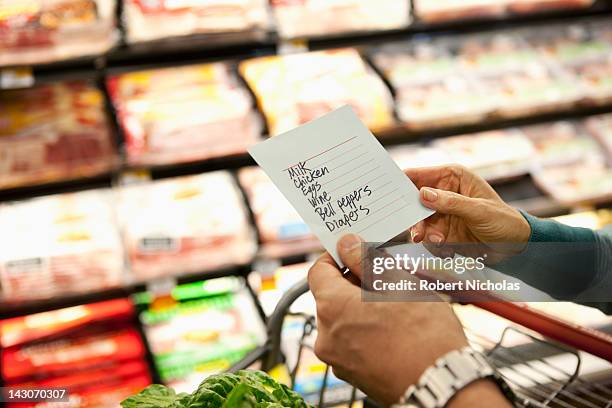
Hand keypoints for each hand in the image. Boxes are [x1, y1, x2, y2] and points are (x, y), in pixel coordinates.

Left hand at [308, 233, 467, 405]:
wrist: (442, 384)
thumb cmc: (424, 333)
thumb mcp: (397, 282)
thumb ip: (366, 259)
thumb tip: (347, 244)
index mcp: (332, 308)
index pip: (318, 271)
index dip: (336, 257)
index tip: (353, 252)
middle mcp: (327, 336)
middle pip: (331, 297)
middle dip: (355, 283)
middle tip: (384, 278)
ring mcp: (338, 360)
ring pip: (344, 320)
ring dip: (362, 308)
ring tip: (395, 305)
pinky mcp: (353, 375)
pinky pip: (353, 343)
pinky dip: (367, 331)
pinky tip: (394, 328)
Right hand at [406, 164, 530, 261]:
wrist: (515, 247)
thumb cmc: (503, 220)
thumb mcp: (479, 210)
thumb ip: (450, 202)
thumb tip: (423, 194)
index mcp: (452, 177)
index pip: (420, 175)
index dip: (402, 181)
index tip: (388, 190)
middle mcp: (443, 193)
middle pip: (414, 201)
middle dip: (412, 215)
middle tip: (415, 229)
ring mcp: (441, 214)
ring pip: (418, 222)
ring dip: (424, 233)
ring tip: (438, 241)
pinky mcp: (441, 232)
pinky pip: (426, 237)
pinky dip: (433, 244)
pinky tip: (447, 247)